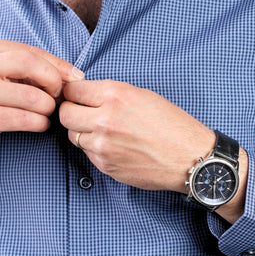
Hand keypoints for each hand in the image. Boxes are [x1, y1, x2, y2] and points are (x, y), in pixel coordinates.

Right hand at [0, 39, 83, 178]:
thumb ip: (28, 69)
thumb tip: (73, 75)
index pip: (32, 51)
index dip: (59, 65)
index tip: (75, 78)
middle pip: (33, 66)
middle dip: (54, 82)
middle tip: (58, 96)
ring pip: (33, 97)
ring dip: (48, 108)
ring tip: (45, 113)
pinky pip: (26, 119)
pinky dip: (40, 123)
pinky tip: (39, 124)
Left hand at [59, 79, 215, 192]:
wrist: (189, 157)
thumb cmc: (172, 124)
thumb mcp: (142, 95)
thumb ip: (110, 94)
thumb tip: (85, 95)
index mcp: (115, 95)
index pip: (72, 90)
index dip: (73, 93)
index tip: (76, 96)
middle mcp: (105, 119)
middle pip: (65, 114)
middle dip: (70, 111)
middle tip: (81, 113)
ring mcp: (103, 145)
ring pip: (73, 135)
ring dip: (82, 131)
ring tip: (102, 130)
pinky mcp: (105, 164)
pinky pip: (86, 152)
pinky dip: (94, 148)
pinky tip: (112, 145)